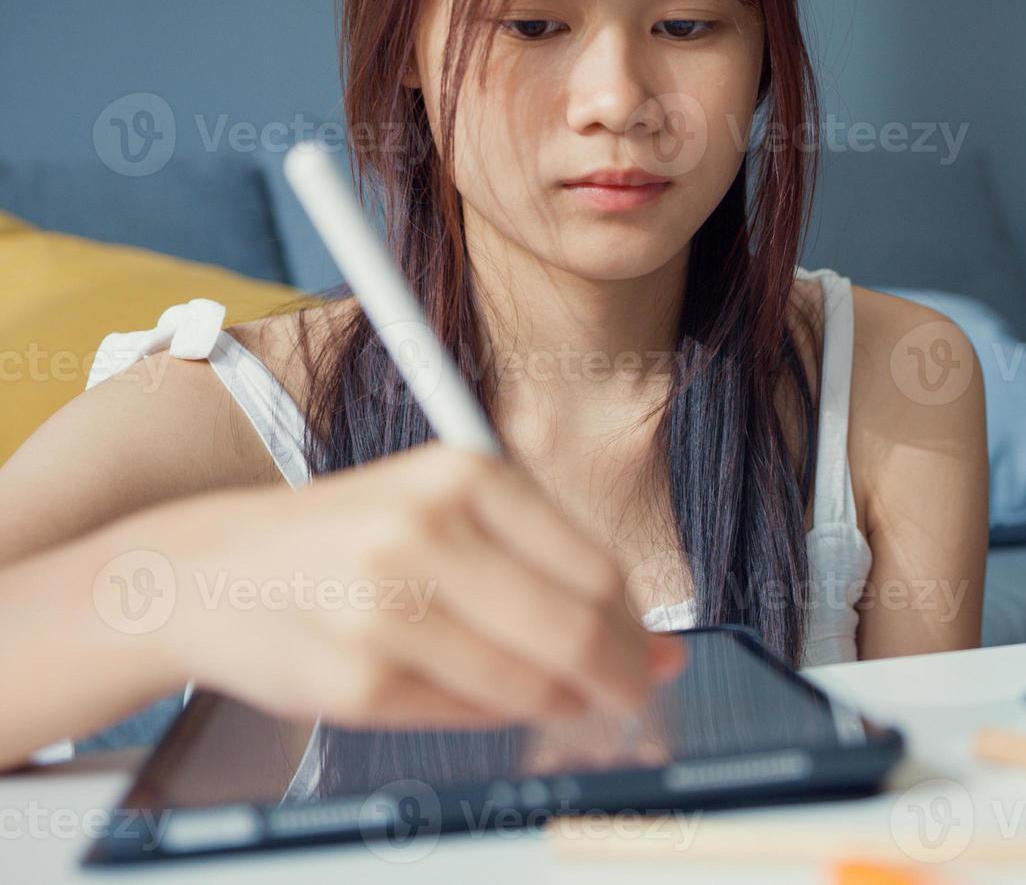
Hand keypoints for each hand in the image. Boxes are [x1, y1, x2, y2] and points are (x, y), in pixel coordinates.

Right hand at [116, 444, 683, 729]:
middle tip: (633, 693)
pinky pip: (468, 714)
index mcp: (462, 474)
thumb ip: (543, 559)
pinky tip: (488, 698)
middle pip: (574, 628)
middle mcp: (424, 532)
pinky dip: (494, 715)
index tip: (653, 653)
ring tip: (566, 700)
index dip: (636, 627)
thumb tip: (650, 640)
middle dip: (619, 674)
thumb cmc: (342, 539)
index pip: (595, 570)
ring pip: (528, 681)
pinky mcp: (358, 681)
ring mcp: (387, 609)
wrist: (208, 573)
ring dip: (563, 702)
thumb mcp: (440, 507)